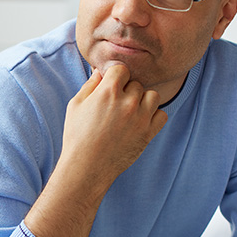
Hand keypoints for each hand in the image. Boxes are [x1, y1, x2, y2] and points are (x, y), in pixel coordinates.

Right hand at [23, 65, 165, 236]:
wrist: (86, 167)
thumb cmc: (77, 136)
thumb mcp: (75, 106)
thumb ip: (90, 86)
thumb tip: (101, 72)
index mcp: (108, 91)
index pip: (121, 69)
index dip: (115, 76)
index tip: (111, 86)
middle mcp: (128, 101)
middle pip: (136, 83)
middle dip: (127, 90)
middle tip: (115, 105)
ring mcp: (141, 117)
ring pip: (152, 95)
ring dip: (143, 101)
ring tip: (130, 112)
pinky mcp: (148, 132)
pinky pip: (162, 115)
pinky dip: (153, 116)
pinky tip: (139, 122)